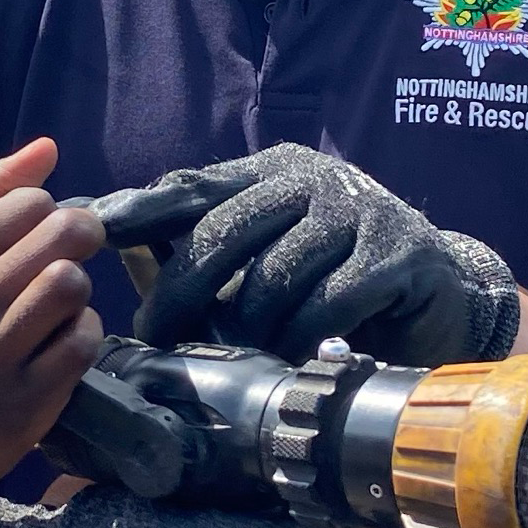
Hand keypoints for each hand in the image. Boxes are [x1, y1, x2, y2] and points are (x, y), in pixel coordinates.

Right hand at [0, 140, 103, 527]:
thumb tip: (46, 149)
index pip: (30, 201)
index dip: (45, 212)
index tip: (34, 235)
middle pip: (62, 235)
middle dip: (76, 240)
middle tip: (63, 260)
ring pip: (72, 286)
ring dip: (76, 292)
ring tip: (55, 305)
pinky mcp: (19, 411)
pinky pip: (81, 346)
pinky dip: (80, 338)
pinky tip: (56, 346)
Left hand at [125, 145, 521, 366]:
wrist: (438, 292)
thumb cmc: (331, 275)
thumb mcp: (263, 252)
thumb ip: (195, 249)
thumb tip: (102, 247)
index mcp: (270, 171)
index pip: (191, 187)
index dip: (138, 209)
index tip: (88, 229)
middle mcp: (310, 180)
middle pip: (223, 233)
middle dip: (182, 293)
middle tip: (158, 337)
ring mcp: (357, 212)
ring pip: (273, 276)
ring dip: (247, 327)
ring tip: (237, 354)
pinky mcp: (396, 255)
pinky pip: (328, 303)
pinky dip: (303, 338)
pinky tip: (295, 356)